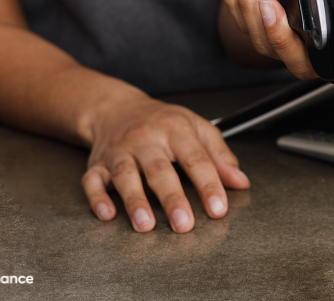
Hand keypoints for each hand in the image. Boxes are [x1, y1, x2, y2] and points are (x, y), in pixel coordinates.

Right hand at [81, 95, 248, 232]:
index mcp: (175, 130)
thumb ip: (220, 155)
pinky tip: (107, 214)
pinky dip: (97, 197)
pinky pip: (92, 180)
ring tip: (146, 225)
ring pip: (125, 175)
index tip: (218, 209)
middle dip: (172, 198)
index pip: (196, 158)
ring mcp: (119, 152)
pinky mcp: (97, 164)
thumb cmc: (163, 121)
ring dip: (134, 201)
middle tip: (184, 224)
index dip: (208, 185)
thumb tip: (241, 182)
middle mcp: (146, 140)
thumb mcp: (197, 128)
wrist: (117, 108)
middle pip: (159, 170)